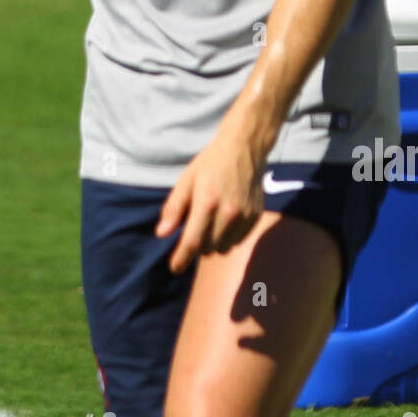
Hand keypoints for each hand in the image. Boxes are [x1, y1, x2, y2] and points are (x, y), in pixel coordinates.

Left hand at [154, 125, 266, 273]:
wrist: (244, 148)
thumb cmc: (210, 164)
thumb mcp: (186, 181)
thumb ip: (174, 208)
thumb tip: (162, 234)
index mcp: (207, 202)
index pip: (192, 242)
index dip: (181, 259)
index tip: (174, 268)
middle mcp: (228, 212)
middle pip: (207, 249)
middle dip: (197, 245)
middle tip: (194, 227)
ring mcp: (244, 216)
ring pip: (223, 248)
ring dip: (213, 243)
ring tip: (211, 222)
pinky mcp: (255, 217)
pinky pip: (238, 241)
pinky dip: (229, 237)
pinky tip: (226, 219)